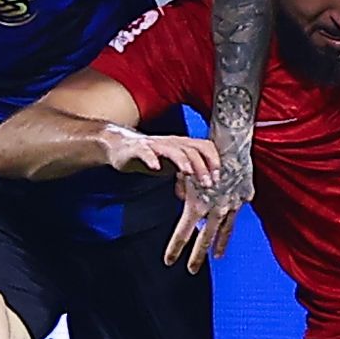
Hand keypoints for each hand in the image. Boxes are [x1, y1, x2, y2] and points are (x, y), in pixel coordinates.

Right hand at [102, 125, 220, 185]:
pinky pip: (146, 151)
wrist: (121, 146)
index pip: (205, 147)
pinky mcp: (138, 148)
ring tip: (189, 172)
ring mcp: (155, 145)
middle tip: (207, 183)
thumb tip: (198, 196)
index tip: (218, 178)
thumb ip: (186, 178)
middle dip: (202, 166)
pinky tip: (156, 168)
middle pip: (192, 149)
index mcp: (183, 146)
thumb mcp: (173, 166)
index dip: (214, 160)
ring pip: (173, 149)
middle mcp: (172, 143)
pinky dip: (152, 158)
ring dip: (183, 161)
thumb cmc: (151, 156)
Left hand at [164, 153, 252, 273]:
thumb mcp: (186, 172)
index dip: (175, 248)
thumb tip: (179, 195)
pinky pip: (235, 217)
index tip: (168, 261)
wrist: (231, 145)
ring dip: (217, 246)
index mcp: (197, 206)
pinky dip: (230, 225)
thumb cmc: (204, 156)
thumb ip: (181, 186)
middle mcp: (215, 211)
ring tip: (215, 257)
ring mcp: (231, 207)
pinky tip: (228, 232)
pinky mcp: (242, 199)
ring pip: (223, 232)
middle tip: (190, 271)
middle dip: (196, 257)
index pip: (183, 234)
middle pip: (204, 239)